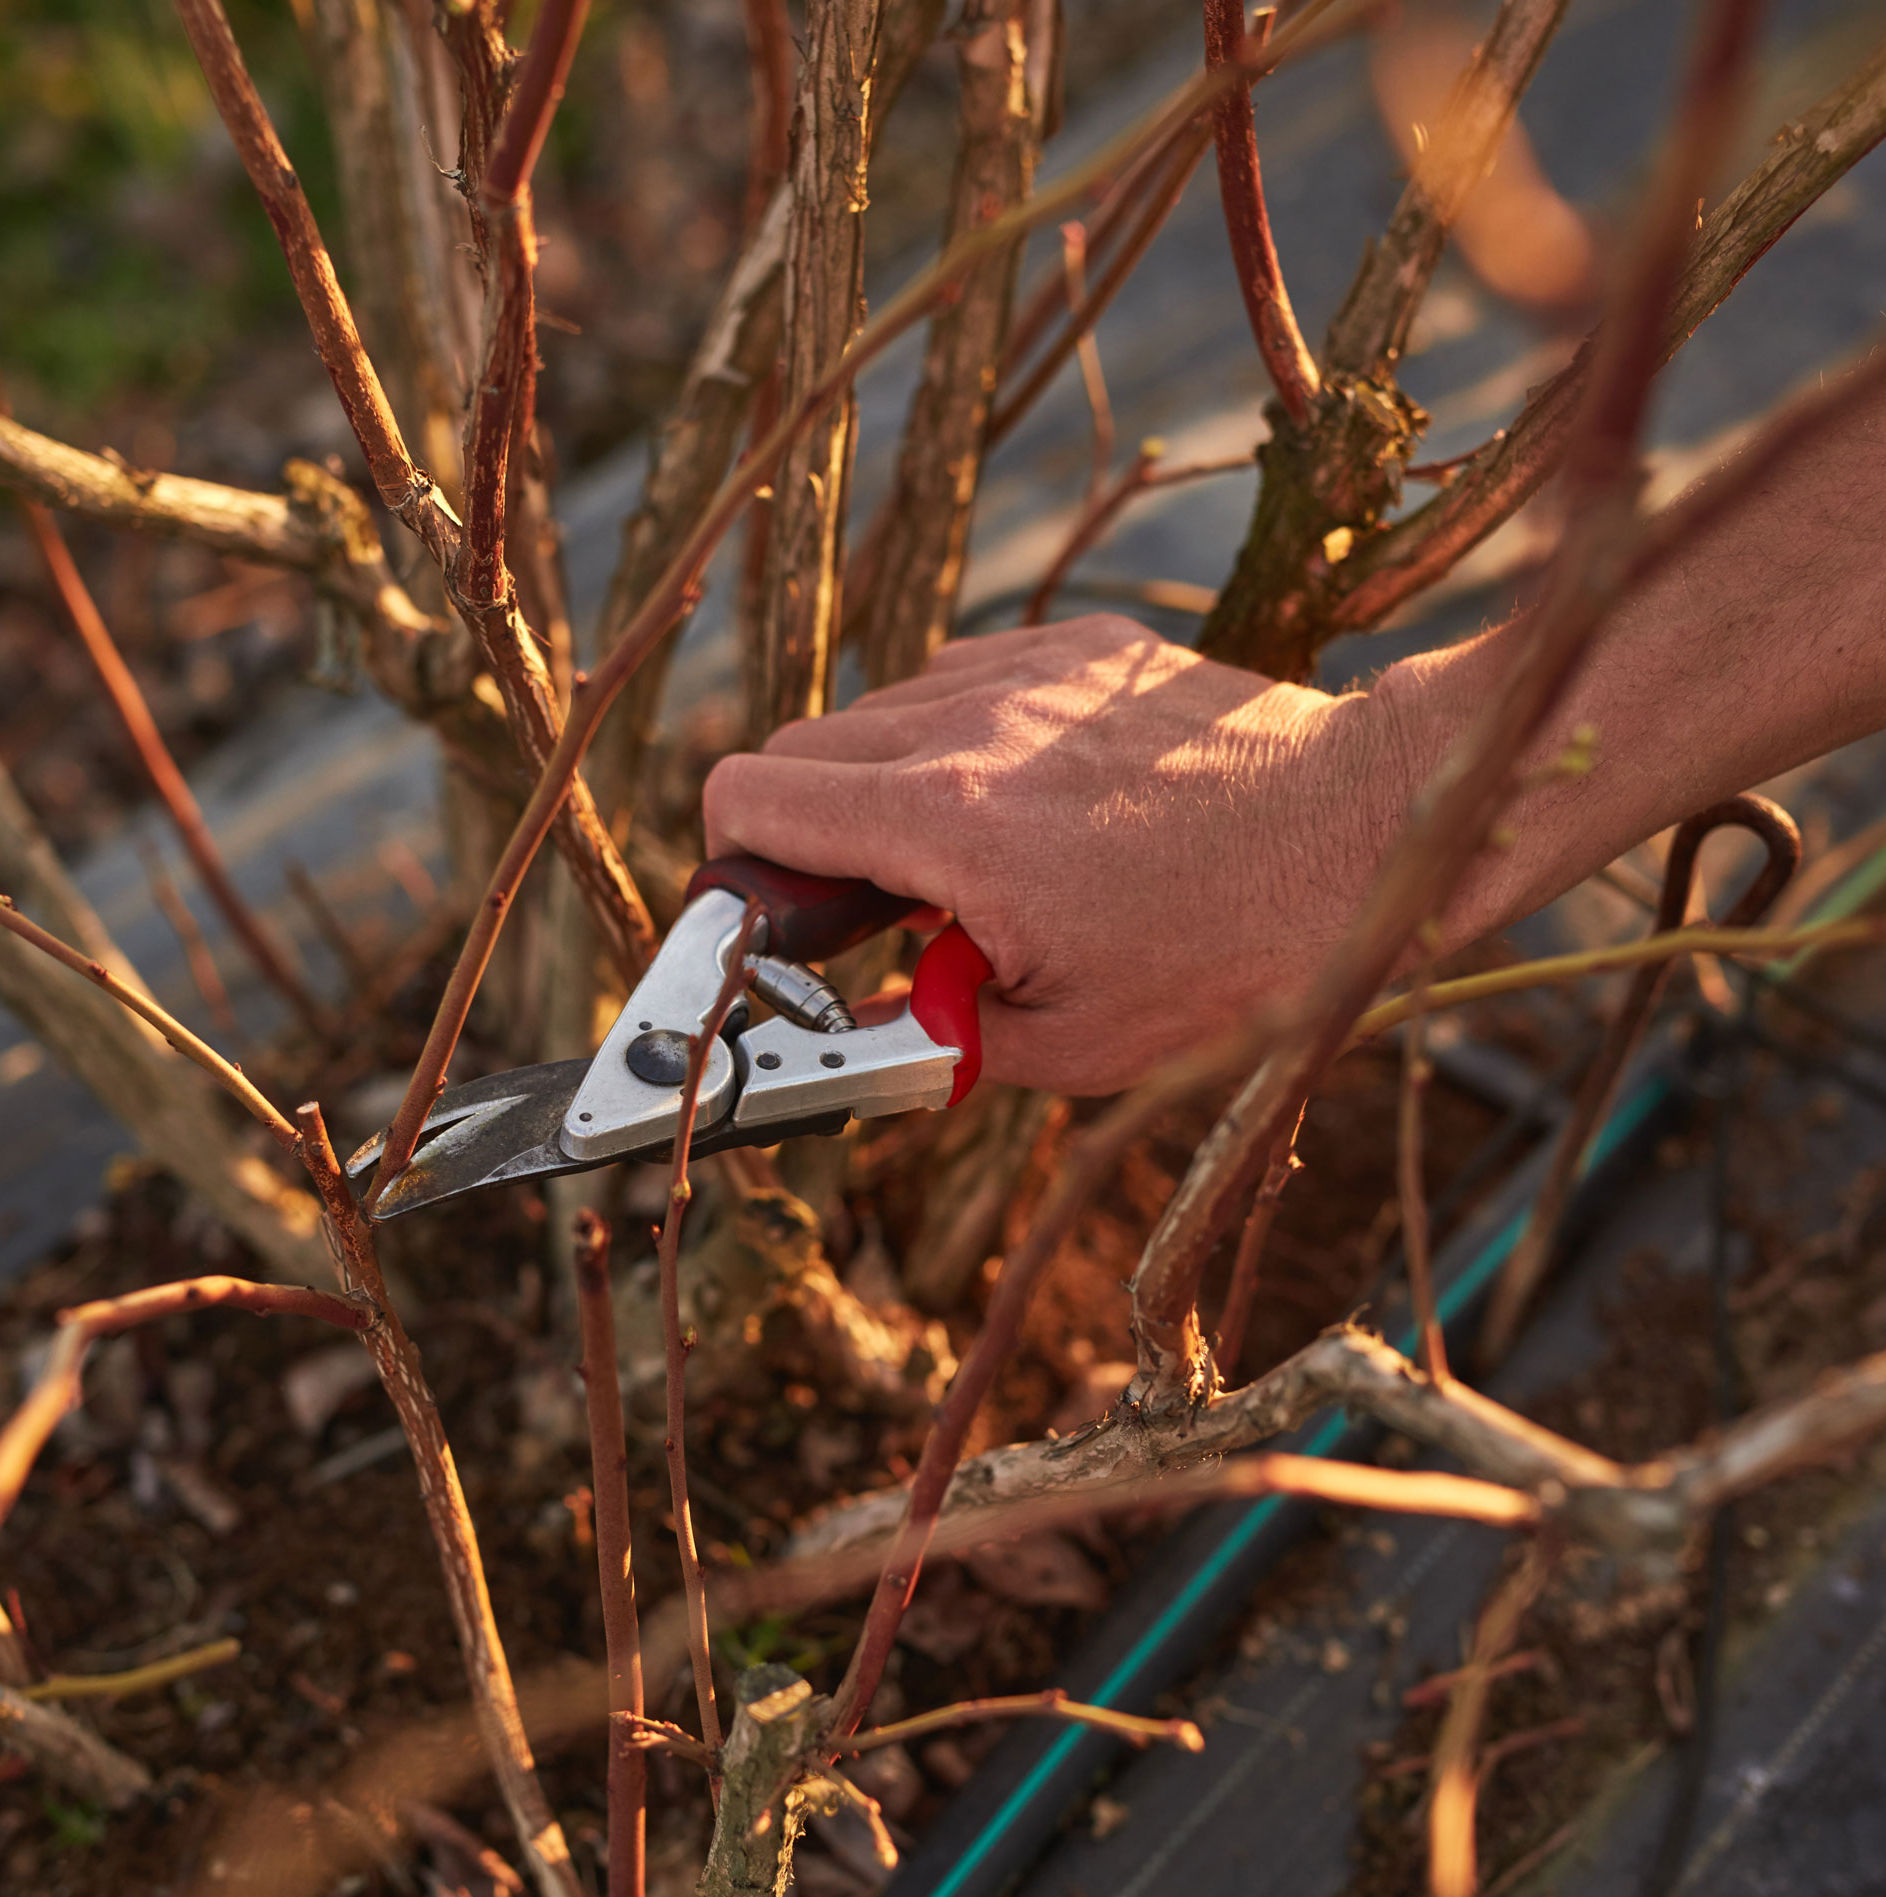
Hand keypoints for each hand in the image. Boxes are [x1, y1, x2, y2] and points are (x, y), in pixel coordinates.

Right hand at [702, 615, 1404, 1096]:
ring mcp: (1028, 670)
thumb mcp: (1067, 1043)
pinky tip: (1027, 796)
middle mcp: (969, 722)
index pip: (752, 796)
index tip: (766, 913)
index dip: (733, 863)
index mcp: (947, 823)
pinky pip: (964, 676)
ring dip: (882, 782)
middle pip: (797, 747)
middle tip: (868, 906)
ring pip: (879, 709)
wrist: (1370, 836)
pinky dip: (959, 734)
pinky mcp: (1082, 647)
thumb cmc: (1234, 954)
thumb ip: (931, 1032)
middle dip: (800, 830)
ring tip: (965, 855)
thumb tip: (861, 1034)